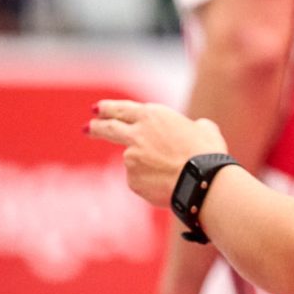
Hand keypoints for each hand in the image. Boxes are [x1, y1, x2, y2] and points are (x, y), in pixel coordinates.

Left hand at [87, 100, 226, 205]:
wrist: (202, 180)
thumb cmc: (207, 153)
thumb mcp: (204, 130)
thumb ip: (192, 127)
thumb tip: (197, 129)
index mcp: (153, 115)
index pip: (123, 109)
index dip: (108, 109)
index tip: (97, 110)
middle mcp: (137, 134)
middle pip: (109, 128)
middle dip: (96, 127)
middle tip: (87, 127)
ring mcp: (130, 158)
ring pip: (134, 162)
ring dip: (146, 166)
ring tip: (170, 172)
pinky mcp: (132, 180)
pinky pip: (140, 181)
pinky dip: (150, 182)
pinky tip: (168, 184)